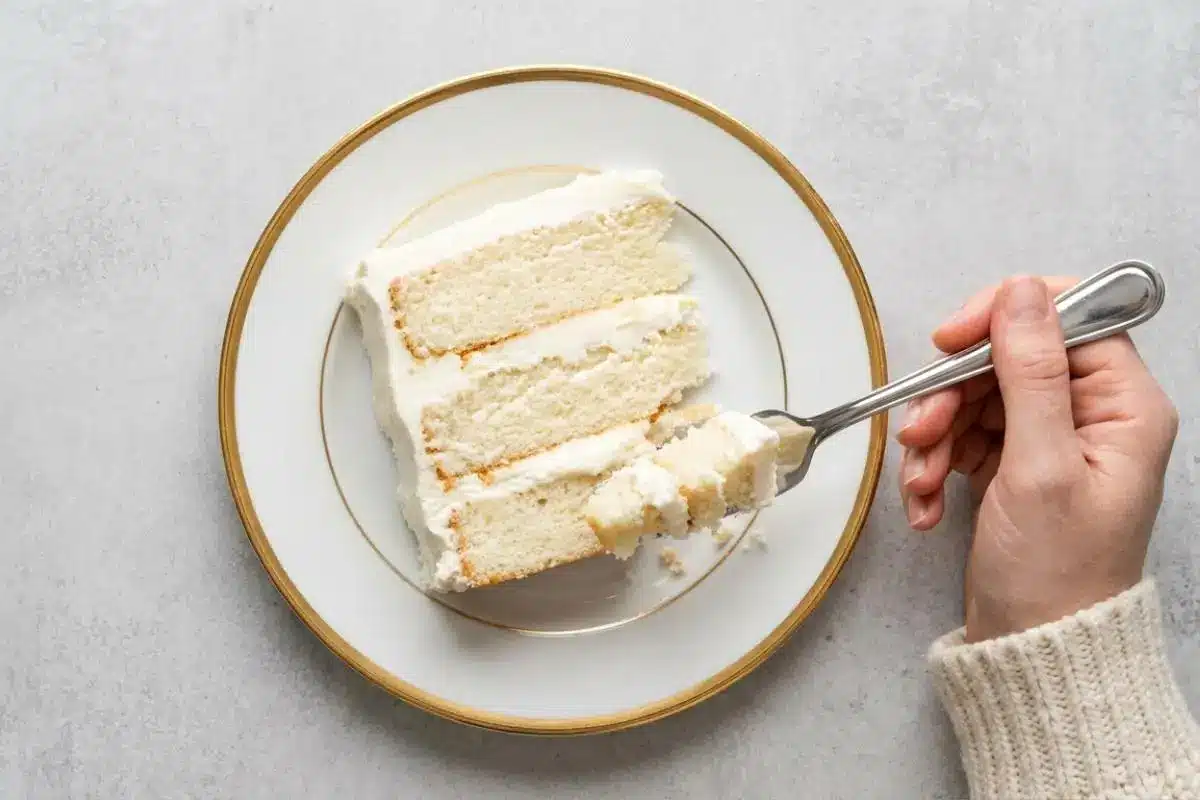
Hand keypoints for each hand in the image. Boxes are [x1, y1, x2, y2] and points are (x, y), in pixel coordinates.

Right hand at [897, 276, 1177, 641]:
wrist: (1034, 648)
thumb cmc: (1056, 573)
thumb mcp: (1041, 466)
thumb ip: (1031, 373)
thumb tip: (1021, 292)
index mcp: (1124, 406)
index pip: (1068, 318)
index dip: (1004, 320)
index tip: (951, 342)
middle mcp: (1092, 415)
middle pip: (1009, 359)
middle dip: (954, 395)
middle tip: (921, 431)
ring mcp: (1050, 440)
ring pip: (977, 397)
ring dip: (936, 437)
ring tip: (922, 484)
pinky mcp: (1015, 465)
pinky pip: (964, 436)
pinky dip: (936, 464)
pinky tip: (927, 503)